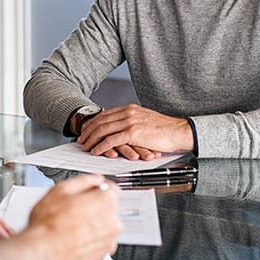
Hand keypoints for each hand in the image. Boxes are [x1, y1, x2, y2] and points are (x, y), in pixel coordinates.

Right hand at [24, 174, 120, 259]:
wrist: (43, 253)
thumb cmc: (48, 224)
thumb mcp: (60, 190)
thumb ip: (83, 181)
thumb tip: (93, 179)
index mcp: (105, 202)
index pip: (112, 189)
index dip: (98, 188)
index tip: (90, 190)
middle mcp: (112, 223)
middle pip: (108, 209)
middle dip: (94, 207)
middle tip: (74, 209)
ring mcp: (108, 242)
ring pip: (103, 227)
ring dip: (92, 225)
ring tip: (70, 225)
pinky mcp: (101, 257)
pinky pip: (98, 244)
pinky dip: (89, 241)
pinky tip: (72, 238)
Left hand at [78, 104, 192, 158]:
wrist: (179, 131)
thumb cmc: (165, 129)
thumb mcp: (144, 120)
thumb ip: (131, 122)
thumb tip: (120, 129)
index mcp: (129, 109)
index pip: (104, 114)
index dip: (93, 123)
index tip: (86, 130)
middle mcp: (127, 112)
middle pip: (100, 121)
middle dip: (88, 131)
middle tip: (81, 140)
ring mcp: (129, 122)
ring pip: (103, 130)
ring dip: (91, 139)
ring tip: (85, 147)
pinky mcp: (133, 133)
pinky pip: (111, 140)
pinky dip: (101, 146)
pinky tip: (96, 151)